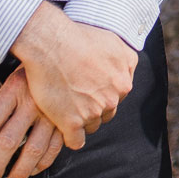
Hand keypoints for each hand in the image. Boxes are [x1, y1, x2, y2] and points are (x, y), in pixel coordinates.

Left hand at [0, 67, 65, 177]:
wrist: (69, 55)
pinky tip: (34, 169)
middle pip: (8, 141)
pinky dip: (44, 162)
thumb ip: (4, 99)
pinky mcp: (67, 120)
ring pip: (33, 149)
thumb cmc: (37, 68)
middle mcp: (32, 102)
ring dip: (20, 171)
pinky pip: (55, 147)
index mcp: (13, 89)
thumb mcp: (15, 76)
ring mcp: (51, 113)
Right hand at [9, 1, 136, 149]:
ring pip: (92, 126)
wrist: (51, 42)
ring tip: (65, 108)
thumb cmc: (77, 36)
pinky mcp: (72, 122)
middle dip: (94, 107)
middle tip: (75, 97)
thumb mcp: (114, 41)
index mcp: (125, 80)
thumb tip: (128, 68)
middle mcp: (114, 97)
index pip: (117, 96)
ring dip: (81, 120)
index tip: (88, 88)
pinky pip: (76, 141)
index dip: (101, 93)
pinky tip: (63, 129)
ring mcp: (93, 111)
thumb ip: (126, 59)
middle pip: (106, 112)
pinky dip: (70, 137)